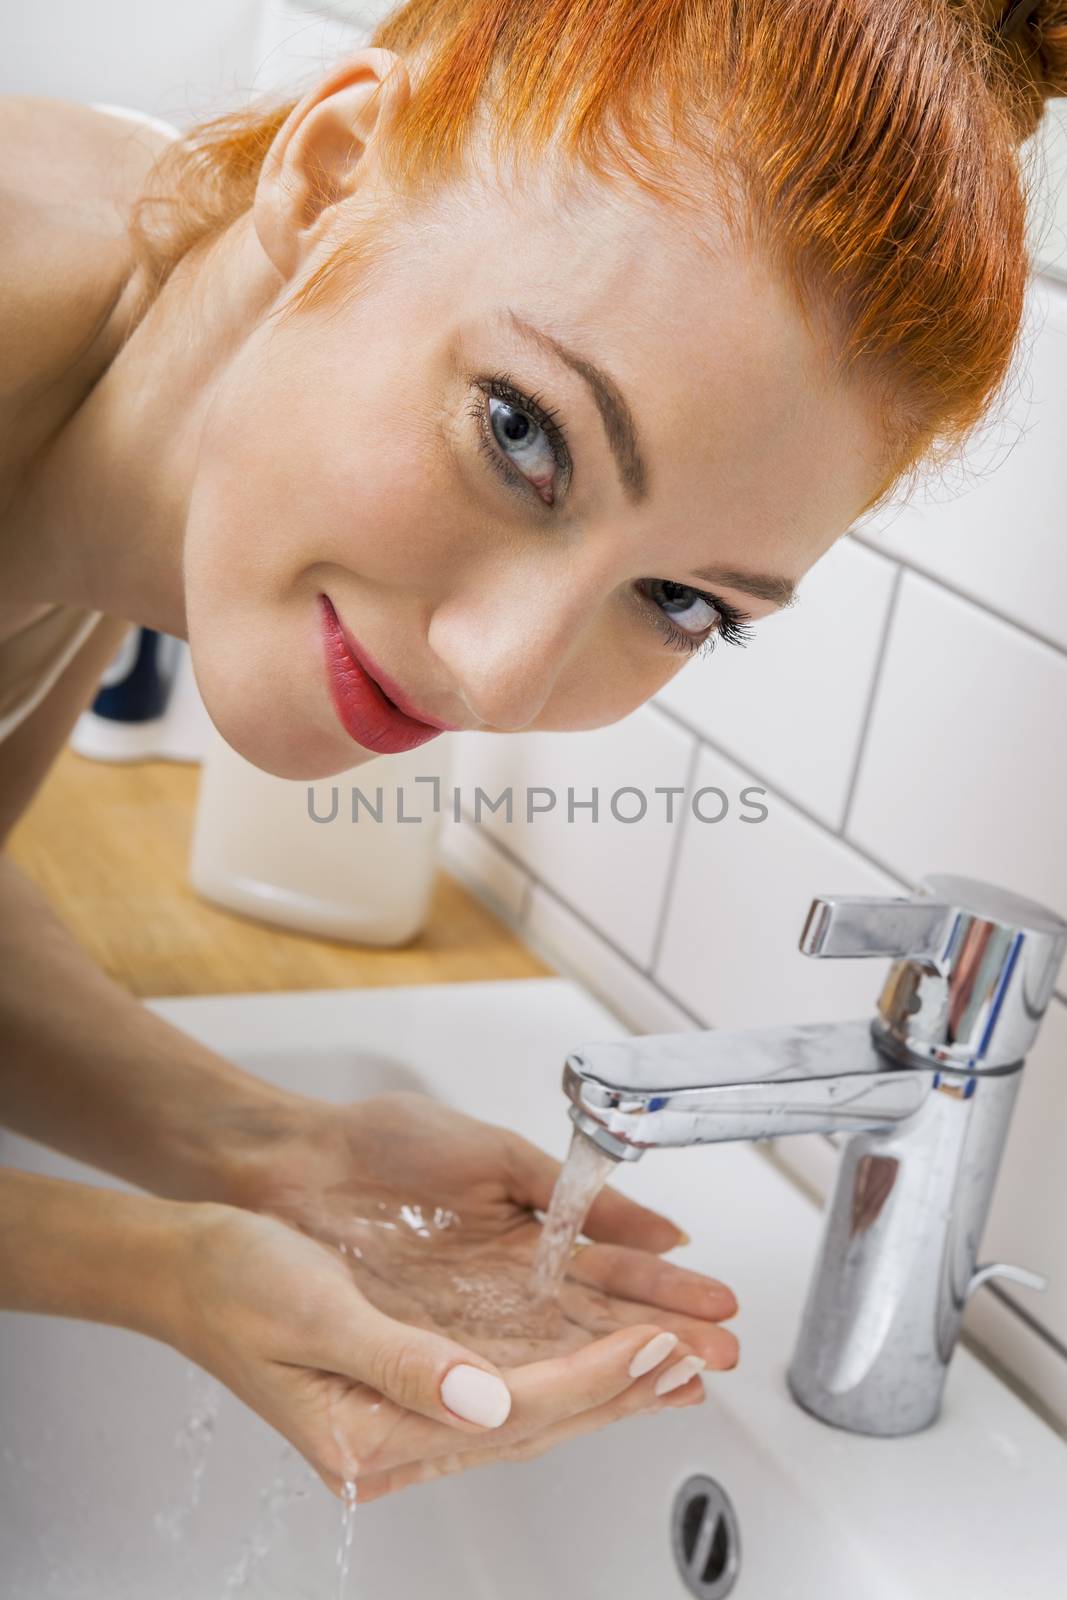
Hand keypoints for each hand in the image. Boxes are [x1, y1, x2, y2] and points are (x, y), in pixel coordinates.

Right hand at [172, 1200, 710, 1503]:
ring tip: (670, 1366)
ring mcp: (402, 1418)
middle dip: (620, 1390)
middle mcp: (392, 1440)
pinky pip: (503, 1388)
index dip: (594, 1379)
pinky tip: (595, 1361)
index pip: (513, 1412)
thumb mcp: (317, 1313)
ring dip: (602, 1385)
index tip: (658, 1346)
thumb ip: (402, 1365)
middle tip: (696, 1360)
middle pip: (533, 1422)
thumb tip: (487, 1404)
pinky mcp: (407, 1387)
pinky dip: (560, 1373)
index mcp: (369, 1434)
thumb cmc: (236, 1282)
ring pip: (527, 1409)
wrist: (187, 1265)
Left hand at [226, 1092, 738, 1372]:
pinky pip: (503, 1367)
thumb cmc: (385, 1146)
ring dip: (624, 1363)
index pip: (613, 1271)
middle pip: (598, 1321)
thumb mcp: (496, 1156)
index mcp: (530, 1234)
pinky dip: (552, 1379)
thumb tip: (658, 1226)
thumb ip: (575, 1196)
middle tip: (723, 1356)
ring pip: (561, 1350)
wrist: (296, 1166)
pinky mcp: (433, 1344)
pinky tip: (600, 1388)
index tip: (719, 1306)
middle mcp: (509, 1287)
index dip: (666, 1290)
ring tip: (684, 1376)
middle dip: (663, 1336)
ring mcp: (473, 1319)